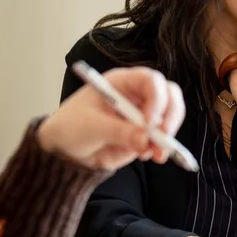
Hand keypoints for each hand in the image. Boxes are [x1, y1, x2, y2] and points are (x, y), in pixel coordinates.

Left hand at [36, 67, 185, 170]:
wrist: (64, 150)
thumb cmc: (70, 126)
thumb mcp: (91, 127)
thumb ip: (118, 131)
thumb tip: (145, 140)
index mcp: (121, 83)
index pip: (150, 81)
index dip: (156, 98)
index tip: (149, 121)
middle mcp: (136, 95)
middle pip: (169, 95)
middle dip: (171, 115)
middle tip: (163, 135)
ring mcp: (142, 116)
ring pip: (169, 118)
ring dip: (168, 136)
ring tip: (157, 154)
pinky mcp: (143, 136)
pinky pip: (161, 140)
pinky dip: (160, 148)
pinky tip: (149, 156)